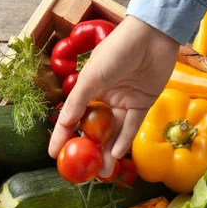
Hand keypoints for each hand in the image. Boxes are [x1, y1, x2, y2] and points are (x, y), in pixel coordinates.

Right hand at [48, 16, 179, 176]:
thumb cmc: (117, 50)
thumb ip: (78, 102)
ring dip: (108, 151)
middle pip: (94, 128)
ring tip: (103, 171)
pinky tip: (116, 154)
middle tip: (84, 170)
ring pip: (113, 132)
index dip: (63, 135)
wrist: (151, 36)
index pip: (73, 116)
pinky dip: (124, 140)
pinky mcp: (142, 104)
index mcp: (89, 88)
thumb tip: (65, 124)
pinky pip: (131, 126)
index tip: (54, 154)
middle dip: (89, 149)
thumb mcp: (92, 76)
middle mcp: (105, 98)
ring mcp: (124, 102)